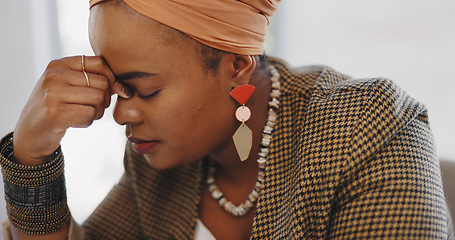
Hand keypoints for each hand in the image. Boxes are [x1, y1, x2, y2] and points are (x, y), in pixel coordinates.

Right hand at [13, 56, 127, 165]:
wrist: (29, 134)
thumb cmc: (56, 108)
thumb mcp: (68, 87)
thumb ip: (93, 80)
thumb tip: (125, 88)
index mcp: (59, 65)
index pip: (99, 63)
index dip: (112, 78)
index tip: (112, 92)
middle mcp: (54, 75)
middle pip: (102, 83)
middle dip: (104, 100)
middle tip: (92, 108)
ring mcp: (53, 93)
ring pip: (98, 99)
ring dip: (97, 112)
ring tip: (83, 114)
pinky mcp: (55, 113)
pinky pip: (90, 114)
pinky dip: (88, 122)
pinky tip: (75, 122)